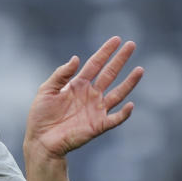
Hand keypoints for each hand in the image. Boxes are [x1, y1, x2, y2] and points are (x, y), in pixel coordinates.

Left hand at [25, 37, 142, 158]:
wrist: (40, 141)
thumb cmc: (41, 116)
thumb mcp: (46, 91)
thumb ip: (60, 75)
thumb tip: (76, 58)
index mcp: (78, 85)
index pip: (95, 65)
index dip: (105, 52)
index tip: (116, 39)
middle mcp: (90, 95)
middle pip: (109, 74)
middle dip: (120, 60)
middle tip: (132, 45)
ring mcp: (96, 110)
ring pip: (118, 94)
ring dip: (129, 83)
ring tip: (140, 70)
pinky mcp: (98, 125)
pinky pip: (115, 119)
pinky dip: (124, 113)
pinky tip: (130, 105)